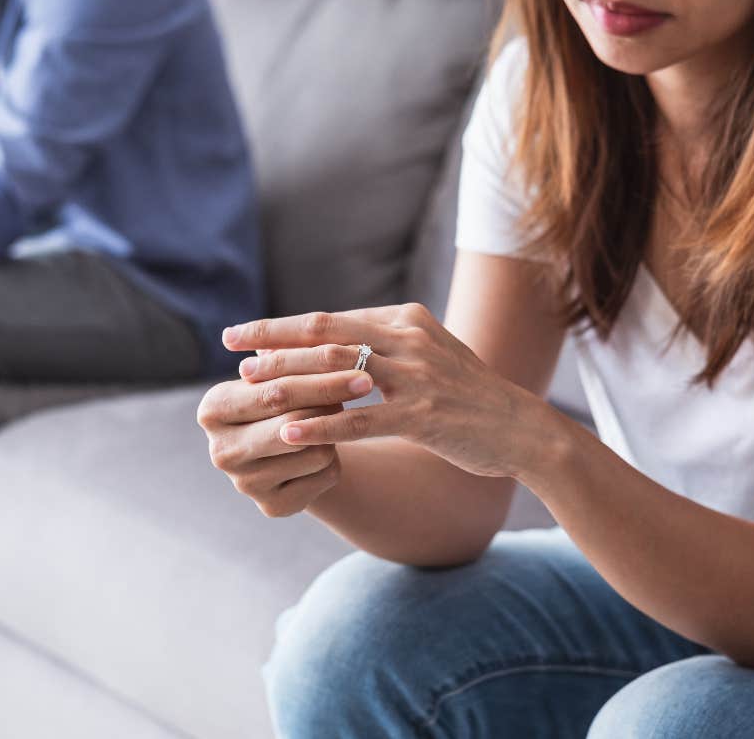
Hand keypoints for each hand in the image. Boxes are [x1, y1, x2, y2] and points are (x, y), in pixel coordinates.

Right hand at [196, 359, 376, 516]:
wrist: (289, 448)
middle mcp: (221, 451)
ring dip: (336, 430)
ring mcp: (245, 484)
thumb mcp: (280, 374)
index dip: (317, 371)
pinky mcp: (273, 507)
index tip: (356, 356)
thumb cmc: (284, 399)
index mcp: (213, 408)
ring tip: (336, 418)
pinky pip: (323, 476)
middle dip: (332, 395)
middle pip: (291, 420)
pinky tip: (329, 450)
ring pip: (314, 450)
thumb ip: (292, 356)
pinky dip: (336, 459)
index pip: (273, 388)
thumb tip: (327, 338)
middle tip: (367, 380)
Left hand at [221, 304, 553, 479]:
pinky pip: (362, 421)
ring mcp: (418, 377)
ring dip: (289, 380)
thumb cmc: (468, 397)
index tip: (241, 334)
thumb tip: (336, 343)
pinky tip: (290, 434)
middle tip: (231, 350)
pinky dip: (322, 426)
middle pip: (327, 335)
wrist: (521, 428)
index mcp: (406, 320)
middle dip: (273, 342)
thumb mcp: (428, 356)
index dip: (282, 327)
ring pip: (338, 374)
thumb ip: (386, 346)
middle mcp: (410, 340)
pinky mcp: (424, 416)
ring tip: (249, 390)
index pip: (331, 319)